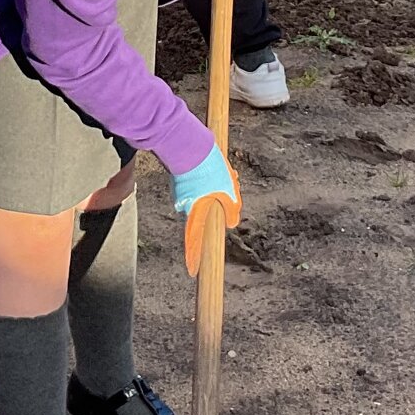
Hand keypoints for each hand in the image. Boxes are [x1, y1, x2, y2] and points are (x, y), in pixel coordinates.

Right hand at [171, 141, 241, 275]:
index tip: (194, 272)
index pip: (194, 241)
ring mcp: (182, 193)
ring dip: (218, 188)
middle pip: (206, 215)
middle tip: (230, 183)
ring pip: (205, 198)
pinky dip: (210, 180)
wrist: (190, 142)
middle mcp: (185, 206)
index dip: (194, 257)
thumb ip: (231, 208)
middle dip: (220, 204)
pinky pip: (200, 186)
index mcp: (194, 211)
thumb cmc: (208, 168)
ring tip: (226, 171)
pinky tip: (216, 166)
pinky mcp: (182, 181)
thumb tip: (233, 223)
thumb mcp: (227, 189)